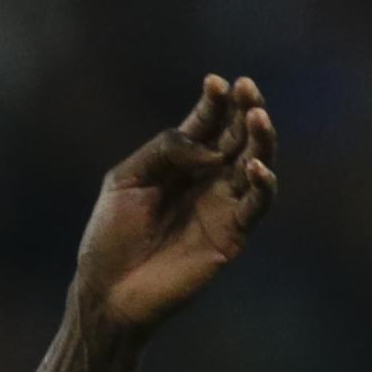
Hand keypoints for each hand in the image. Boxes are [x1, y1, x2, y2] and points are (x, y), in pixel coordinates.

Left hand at [70, 74, 278, 337]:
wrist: (107, 290)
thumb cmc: (110, 237)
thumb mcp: (125, 180)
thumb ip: (164, 150)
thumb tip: (206, 146)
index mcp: (180, 162)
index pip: (207, 123)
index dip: (215, 102)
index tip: (217, 82)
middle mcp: (208, 178)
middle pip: (237, 136)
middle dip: (245, 109)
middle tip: (247, 88)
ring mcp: (223, 205)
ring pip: (256, 164)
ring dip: (261, 139)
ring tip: (257, 117)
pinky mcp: (232, 234)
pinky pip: (257, 206)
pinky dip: (264, 185)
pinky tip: (259, 167)